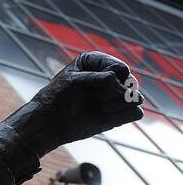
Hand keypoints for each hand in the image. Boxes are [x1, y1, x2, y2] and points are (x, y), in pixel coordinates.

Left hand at [7, 51, 144, 156]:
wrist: (49, 123)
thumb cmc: (57, 98)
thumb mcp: (73, 81)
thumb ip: (98, 78)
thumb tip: (121, 84)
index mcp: (98, 62)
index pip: (120, 68)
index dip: (107, 79)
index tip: (86, 83)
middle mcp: (111, 75)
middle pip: (130, 83)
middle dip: (110, 93)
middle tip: (91, 97)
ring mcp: (117, 94)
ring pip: (136, 98)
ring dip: (114, 105)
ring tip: (95, 106)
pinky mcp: (120, 112)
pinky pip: (136, 113)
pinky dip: (120, 116)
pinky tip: (103, 116)